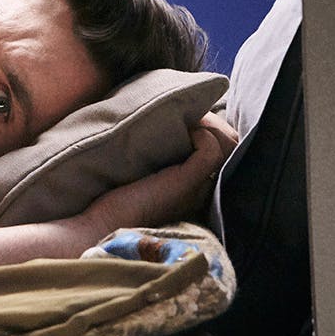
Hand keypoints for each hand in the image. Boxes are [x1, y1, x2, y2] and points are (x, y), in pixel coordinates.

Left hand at [71, 113, 235, 238]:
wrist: (103, 222)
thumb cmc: (117, 197)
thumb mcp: (146, 170)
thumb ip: (162, 155)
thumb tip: (168, 125)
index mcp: (197, 187)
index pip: (226, 150)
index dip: (215, 129)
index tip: (192, 116)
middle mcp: (204, 188)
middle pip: (231, 145)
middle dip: (215, 122)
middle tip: (190, 113)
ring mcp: (198, 186)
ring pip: (226, 145)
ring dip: (210, 123)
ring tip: (187, 118)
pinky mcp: (187, 182)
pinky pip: (211, 151)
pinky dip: (202, 133)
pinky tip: (185, 131)